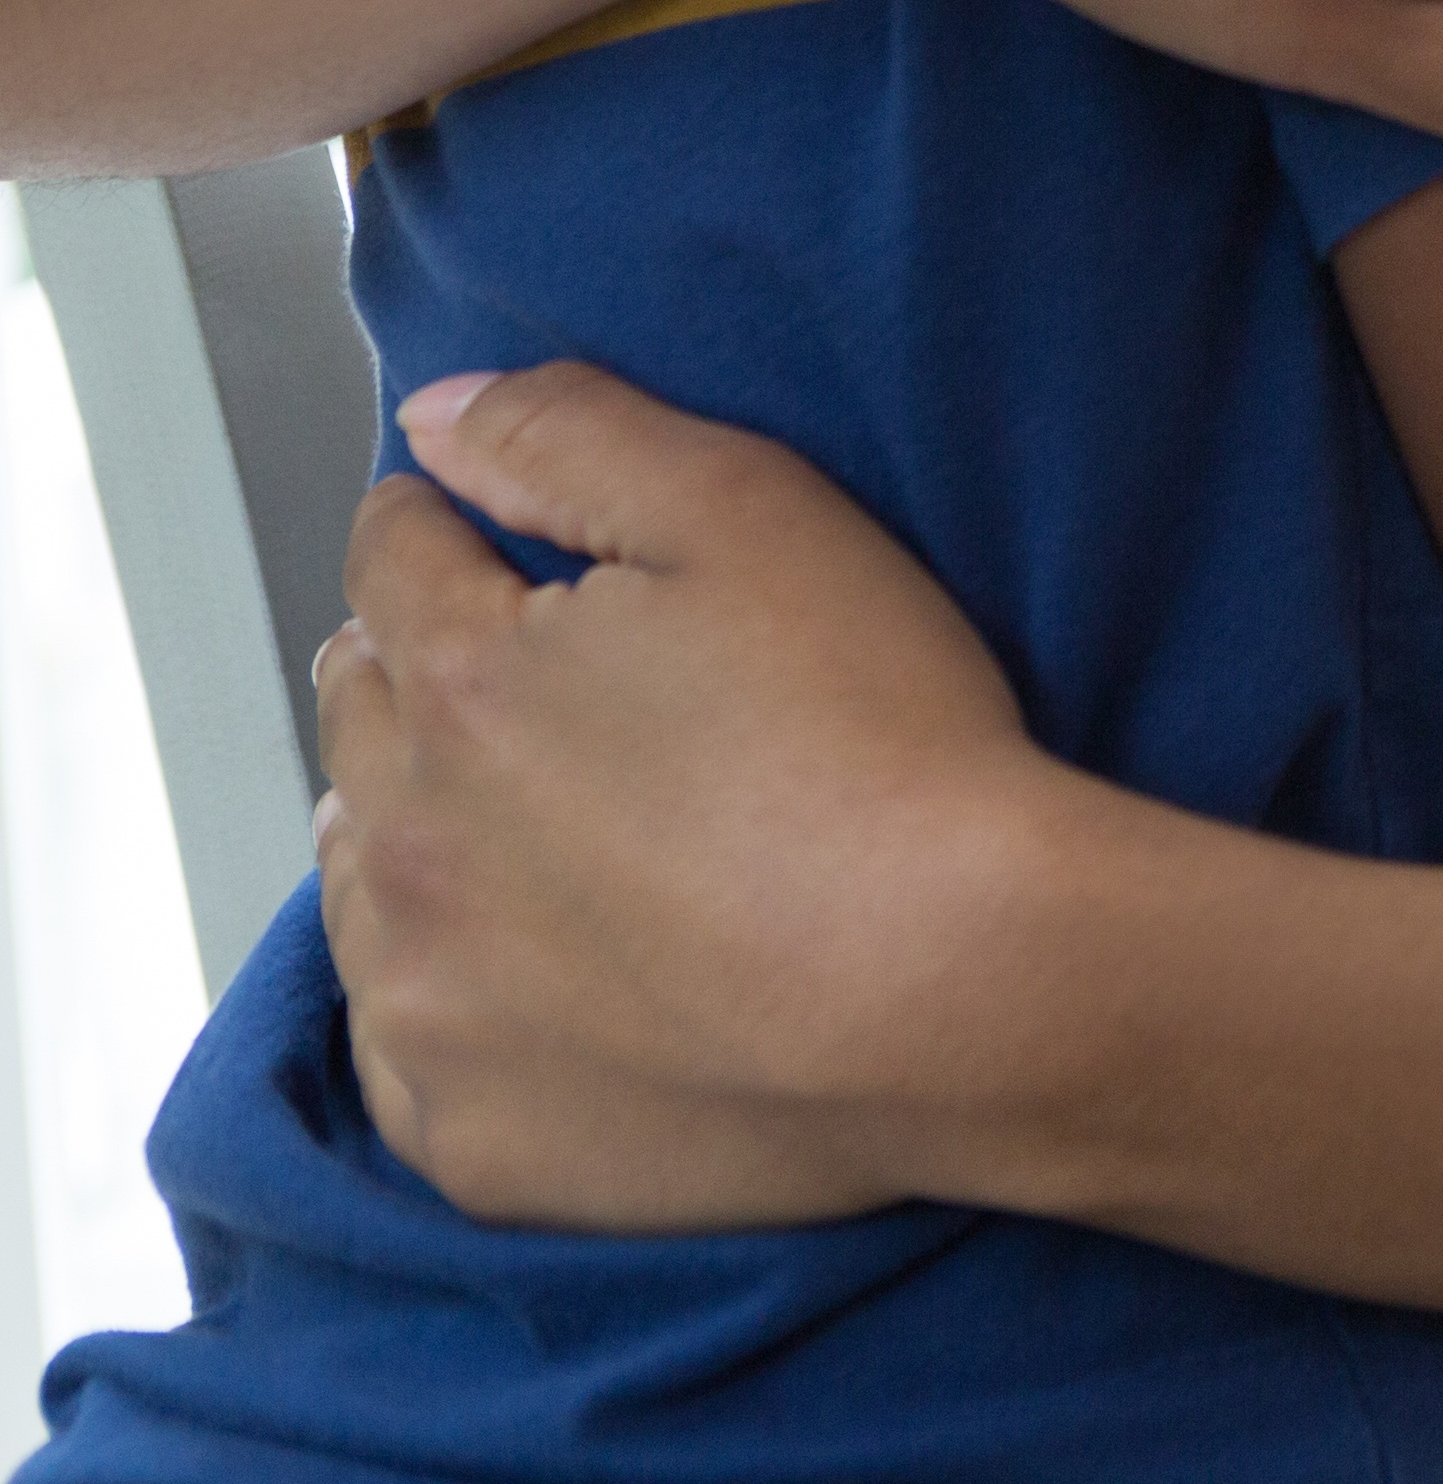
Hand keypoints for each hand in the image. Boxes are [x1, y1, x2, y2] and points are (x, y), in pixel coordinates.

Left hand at [316, 366, 1086, 1232]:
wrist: (969, 996)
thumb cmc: (885, 741)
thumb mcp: (758, 514)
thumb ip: (573, 436)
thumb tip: (434, 419)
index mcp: (458, 680)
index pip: (392, 557)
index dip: (458, 523)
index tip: (521, 540)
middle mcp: (403, 845)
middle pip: (360, 713)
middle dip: (431, 674)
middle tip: (569, 690)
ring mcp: (428, 1007)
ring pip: (364, 879)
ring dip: (429, 833)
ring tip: (573, 833)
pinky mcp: (471, 1137)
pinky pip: (411, 1048)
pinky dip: (463, 997)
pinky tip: (575, 973)